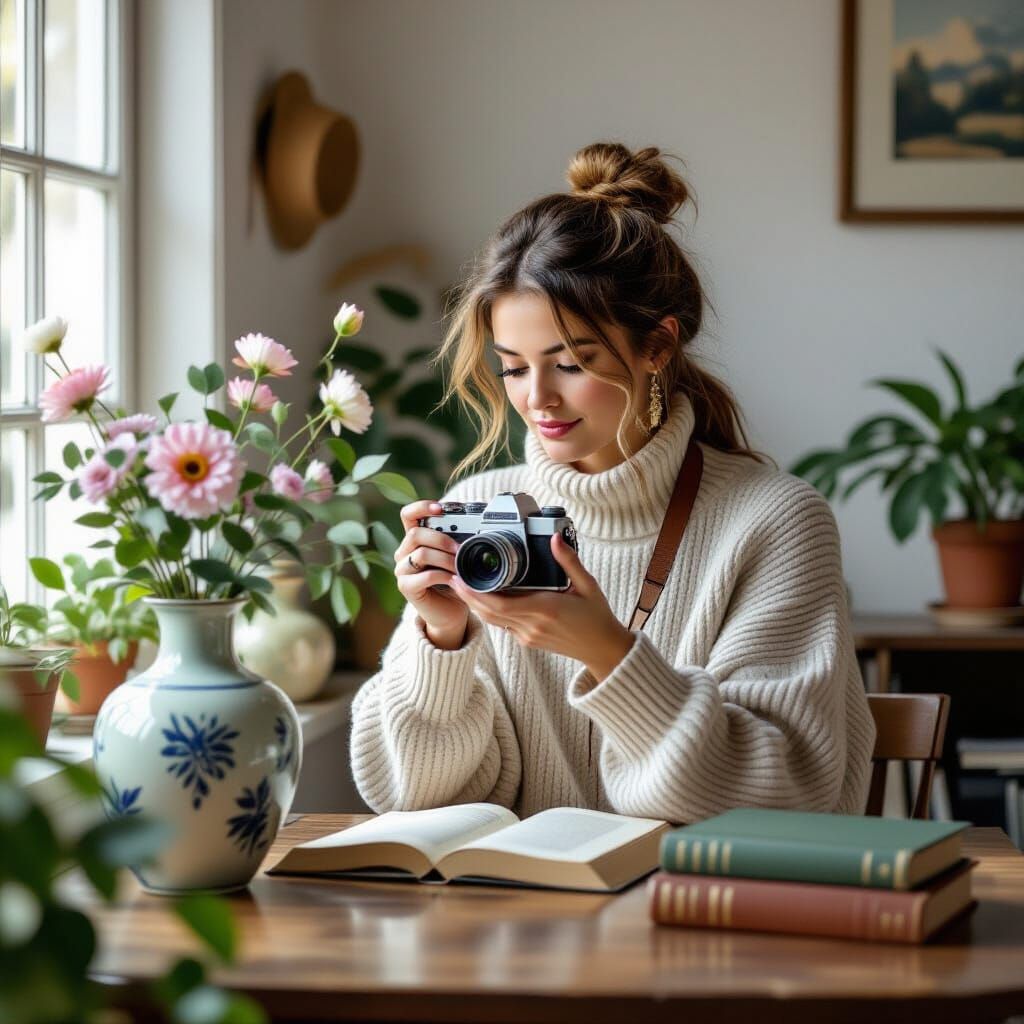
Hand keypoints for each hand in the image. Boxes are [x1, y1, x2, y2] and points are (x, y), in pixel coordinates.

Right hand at [393, 499, 469, 649]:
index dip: (422, 507)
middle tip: (460, 548)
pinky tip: (454, 579)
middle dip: (441, 538)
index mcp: (414, 539)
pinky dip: (443, 575)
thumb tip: (478, 523)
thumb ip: (458, 539)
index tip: (441, 508)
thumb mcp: (456, 556)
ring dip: (445, 558)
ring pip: (420, 553)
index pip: (408, 515)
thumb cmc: (454, 581)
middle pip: (415, 533)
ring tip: (460, 566)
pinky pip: (424, 576)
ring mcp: (402, 570)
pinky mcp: (406, 587)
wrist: (450, 611)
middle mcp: (403, 552)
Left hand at [449, 532, 633, 682]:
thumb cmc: (597, 616)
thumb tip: (556, 538)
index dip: (475, 593)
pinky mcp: (528, 641)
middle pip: (489, 612)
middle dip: (468, 597)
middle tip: (452, 578)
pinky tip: (484, 600)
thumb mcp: (588, 584)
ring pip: (493, 621)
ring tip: (462, 587)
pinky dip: (491, 613)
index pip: (500, 602)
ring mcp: (528, 636)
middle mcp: (532, 625)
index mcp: (545, 608)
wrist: (603, 649)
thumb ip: (569, 561)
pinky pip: (503, 626)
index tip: (461, 578)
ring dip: (476, 605)